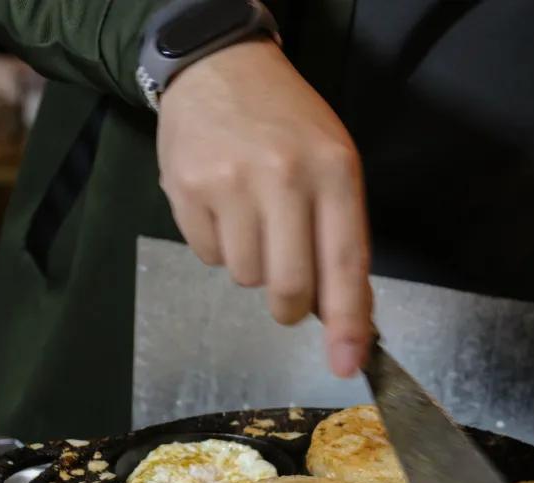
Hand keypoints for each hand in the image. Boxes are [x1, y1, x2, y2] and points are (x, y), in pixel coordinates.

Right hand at [157, 37, 372, 376]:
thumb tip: (344, 315)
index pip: (346, 263)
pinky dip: (218, 245)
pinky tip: (223, 207)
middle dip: (290, 308)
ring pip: (245, 277)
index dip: (347, 322)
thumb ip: (341, 235)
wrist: (220, 68)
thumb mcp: (334, 162)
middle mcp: (284, 176)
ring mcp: (230, 183)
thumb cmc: (286, 122)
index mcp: (334, 170)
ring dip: (251, 265)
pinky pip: (207, 257)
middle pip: (289, 286)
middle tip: (289, 299)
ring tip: (252, 217)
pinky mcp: (186, 190)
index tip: (346, 363)